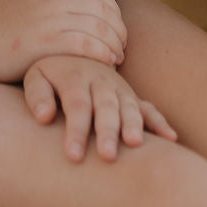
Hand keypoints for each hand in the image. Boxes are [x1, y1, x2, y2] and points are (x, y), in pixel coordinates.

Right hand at [0, 0, 126, 81]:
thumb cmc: (0, 18)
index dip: (114, 11)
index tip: (117, 27)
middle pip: (103, 11)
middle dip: (119, 29)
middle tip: (122, 45)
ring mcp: (50, 20)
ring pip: (98, 28)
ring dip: (115, 44)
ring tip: (117, 57)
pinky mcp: (46, 43)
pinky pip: (86, 46)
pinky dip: (102, 54)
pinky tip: (108, 63)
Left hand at [23, 55, 176, 161]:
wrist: (73, 50)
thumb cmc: (50, 74)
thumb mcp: (35, 78)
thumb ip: (37, 96)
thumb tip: (44, 118)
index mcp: (74, 78)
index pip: (76, 106)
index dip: (75, 131)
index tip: (73, 156)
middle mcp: (100, 82)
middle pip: (105, 108)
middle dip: (108, 132)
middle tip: (108, 156)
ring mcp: (119, 89)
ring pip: (129, 107)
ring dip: (134, 125)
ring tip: (135, 145)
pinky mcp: (131, 97)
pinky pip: (149, 108)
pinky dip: (160, 122)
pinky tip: (171, 138)